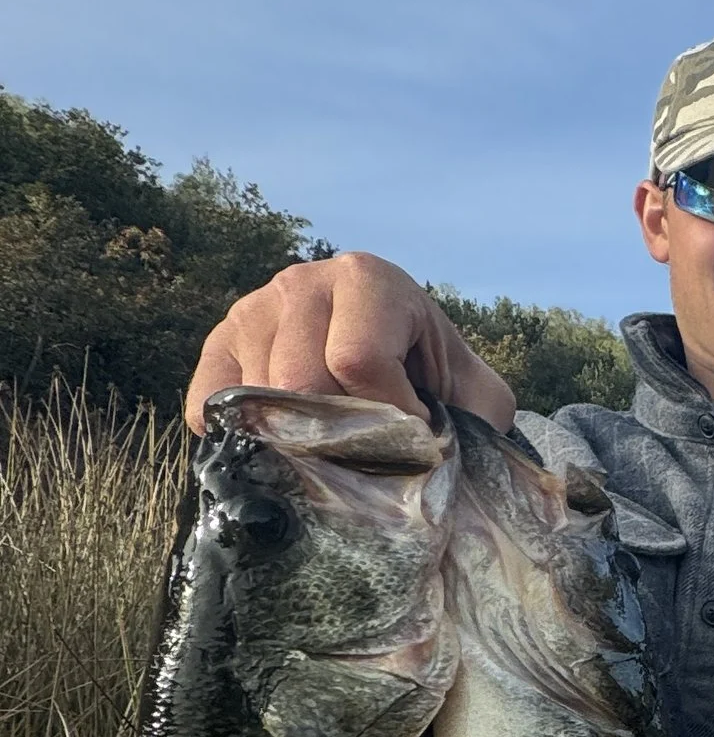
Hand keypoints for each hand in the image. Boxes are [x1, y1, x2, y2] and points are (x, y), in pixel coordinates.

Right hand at [186, 253, 515, 434]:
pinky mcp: (217, 345)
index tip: (414, 431)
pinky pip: (213, 403)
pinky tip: (284, 440)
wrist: (393, 356)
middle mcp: (302, 282)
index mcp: (368, 278)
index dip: (390, 415)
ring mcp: (251, 310)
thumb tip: (436, 458)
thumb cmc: (433, 374)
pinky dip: (246, 436)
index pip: (358, 361)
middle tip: (371, 446)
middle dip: (342, 432)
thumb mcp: (476, 389)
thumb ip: (477, 416)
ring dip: (298, 439)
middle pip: (301, 383)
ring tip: (334, 441)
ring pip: (259, 399)